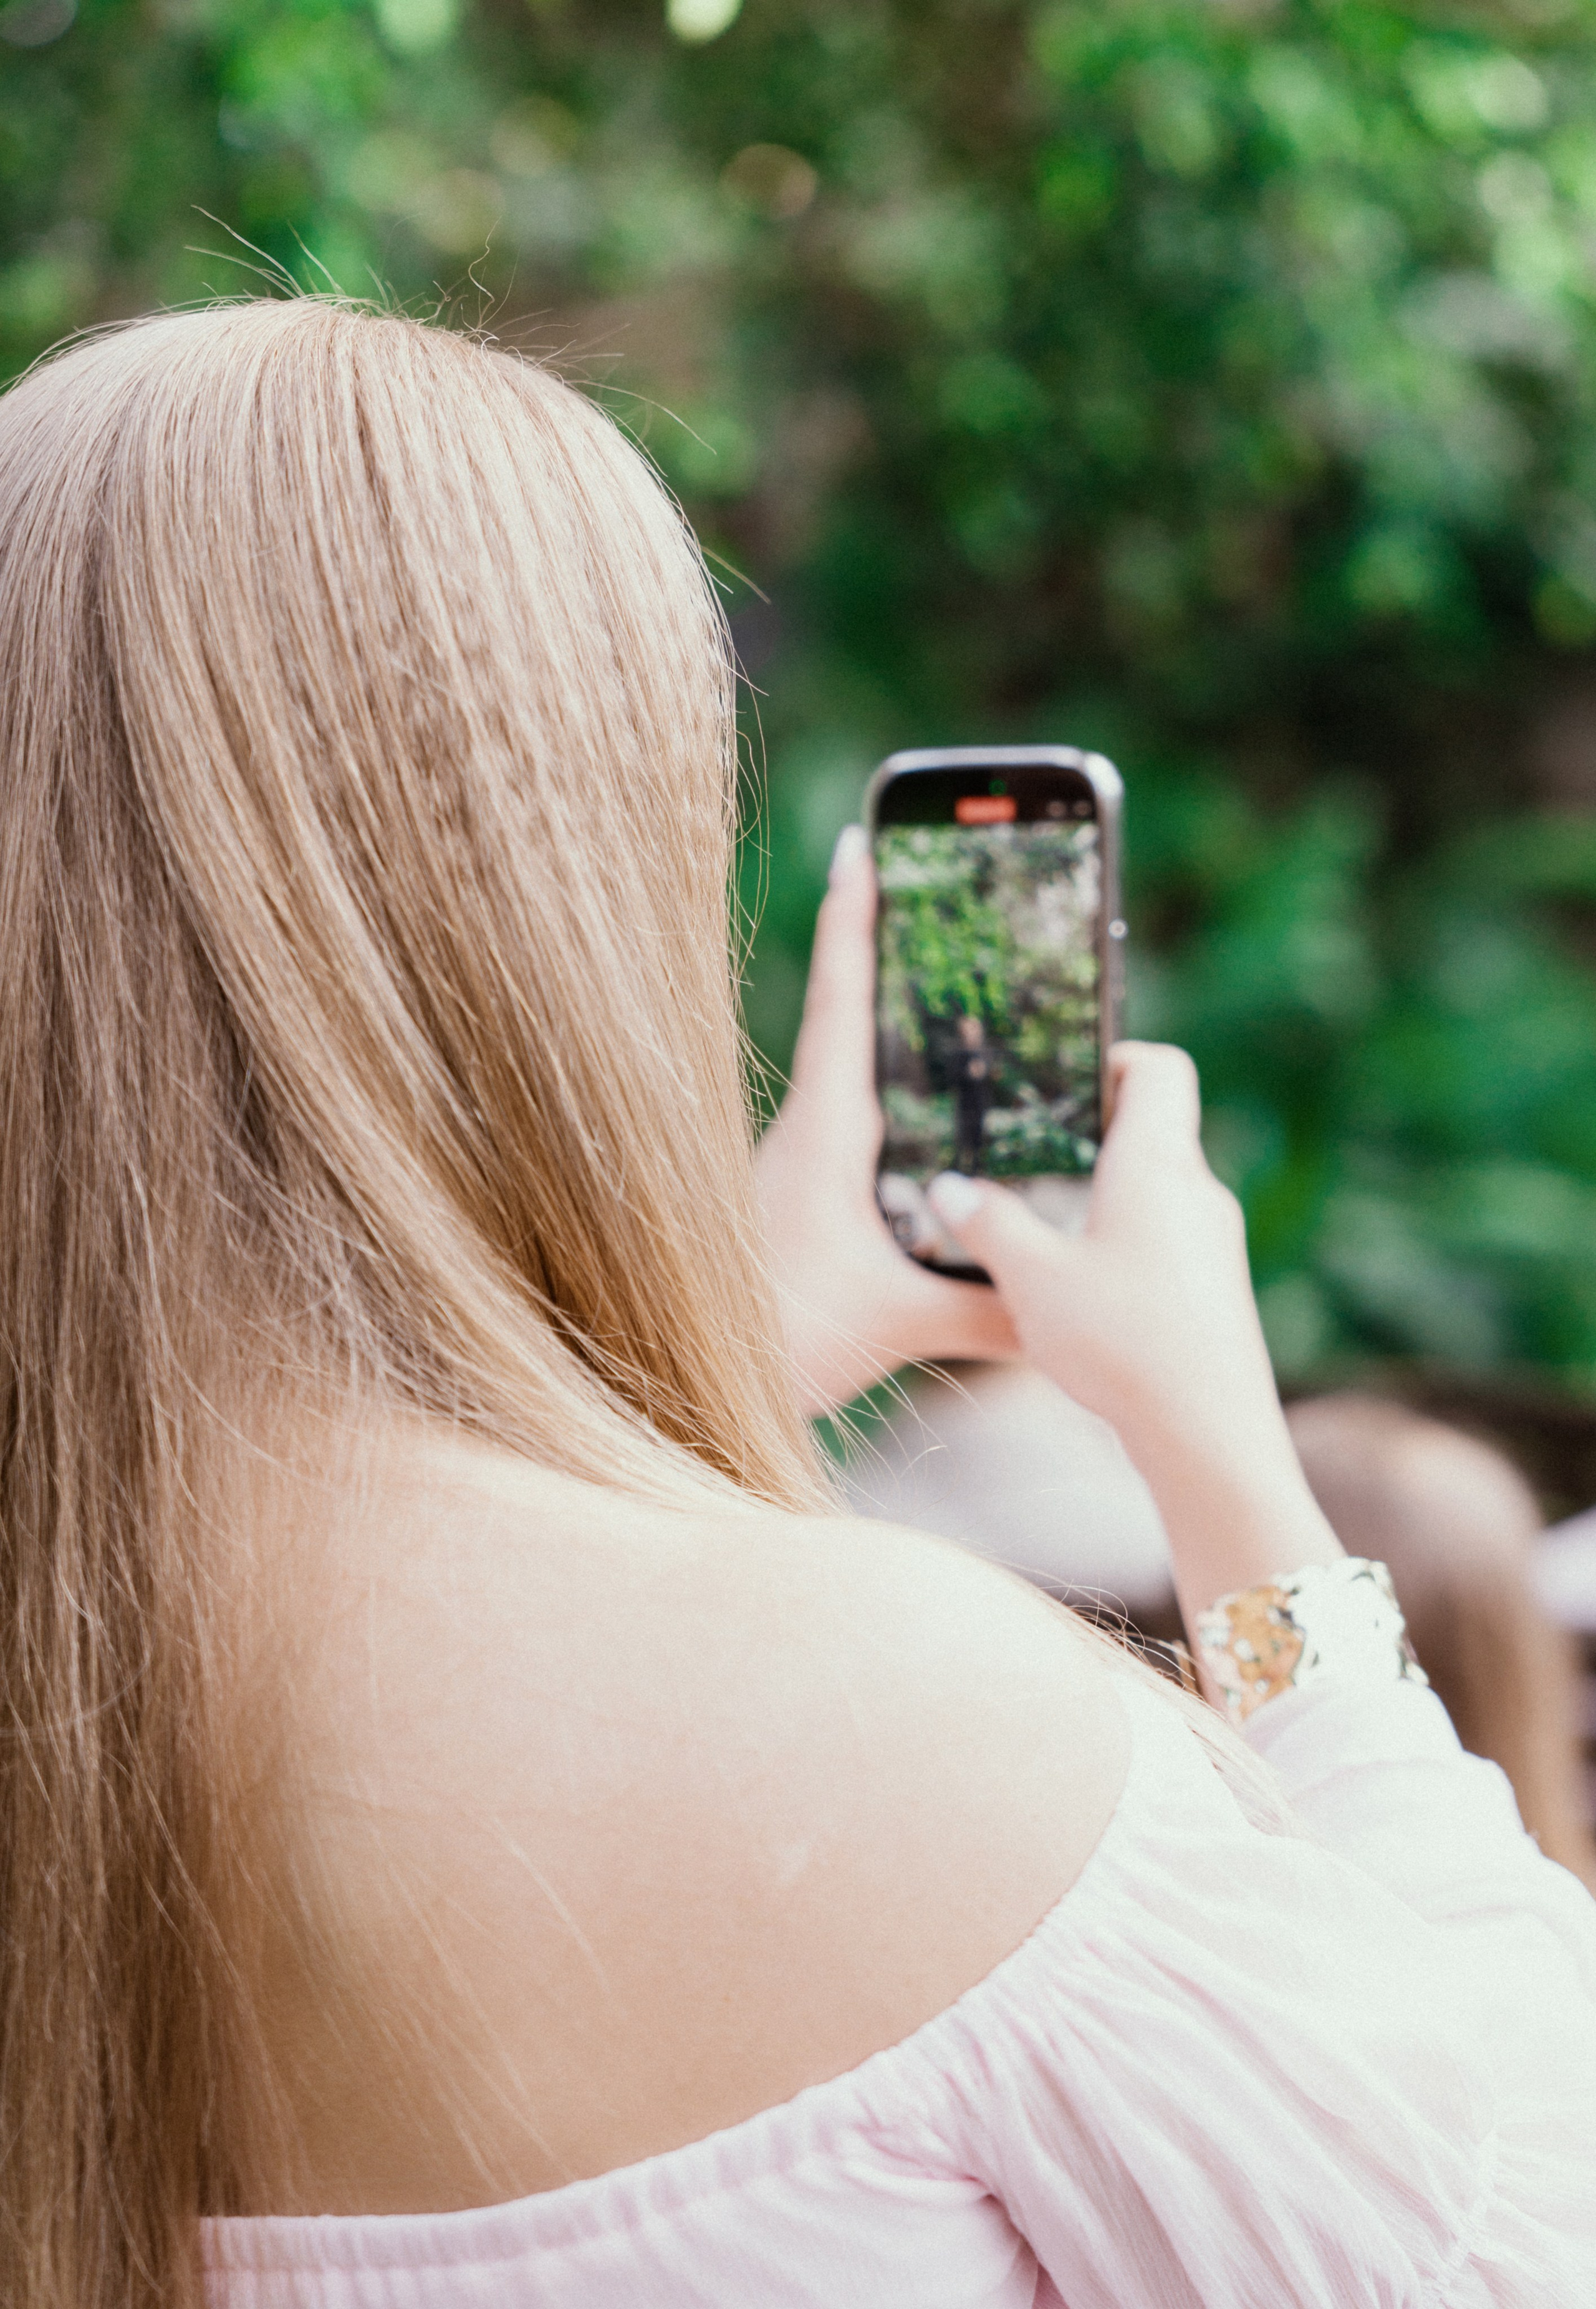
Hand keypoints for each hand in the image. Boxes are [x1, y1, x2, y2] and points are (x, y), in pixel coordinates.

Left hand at [755, 826, 1018, 1417]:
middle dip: (894, 950)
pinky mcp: (807, 1196)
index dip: (854, 917)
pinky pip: (860, 1122)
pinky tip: (939, 1110)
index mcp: (826, 1129)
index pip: (843, 997)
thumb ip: (989, 1308)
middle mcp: (811, 1130)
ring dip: (896, 1023)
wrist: (683, 1377)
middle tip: (937, 887)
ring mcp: (805, 1161)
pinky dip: (898, 1094)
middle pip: (855, 1014)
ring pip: (856, 1069)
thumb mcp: (897, 1321)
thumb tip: (1068, 1304)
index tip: (862, 841)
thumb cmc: (777, 1337)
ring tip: (956, 981)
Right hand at [926, 1045, 1341, 1624]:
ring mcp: (1214, 1240)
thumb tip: (949, 1188)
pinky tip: (1083, 1285)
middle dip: (1091, 1133)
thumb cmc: (1123, 1342)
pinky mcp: (1215, 1288)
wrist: (1209, 1434)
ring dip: (1105, 1192)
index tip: (1062, 1083)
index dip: (1113, 1058)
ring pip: (1159, 1188)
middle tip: (1030, 1153)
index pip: (1159, 1068)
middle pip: (1155, 1127)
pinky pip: (1168, 1238)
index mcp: (1156, 1162)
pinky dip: (1125, 1240)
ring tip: (1046, 1223)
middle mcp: (1196, 1189)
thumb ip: (986, 1224)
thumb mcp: (1031, 1279)